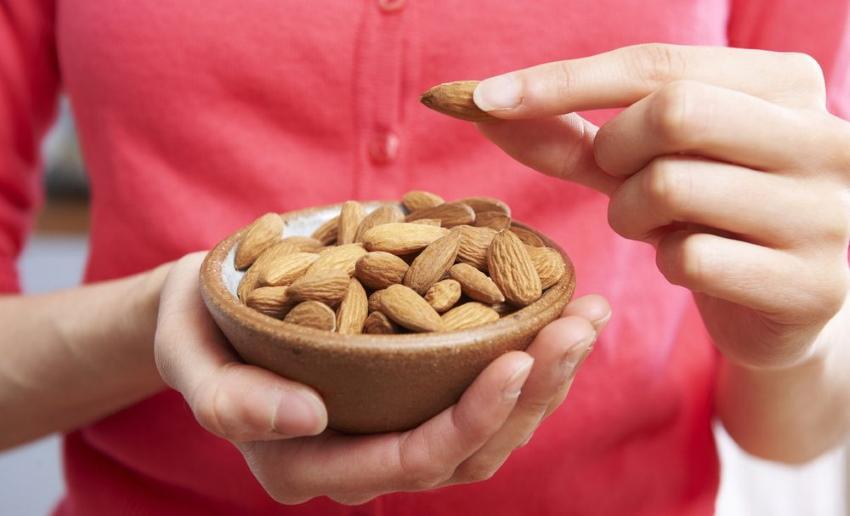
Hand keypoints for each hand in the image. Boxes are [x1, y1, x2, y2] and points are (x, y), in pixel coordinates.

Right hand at [154, 253, 609, 503]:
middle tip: (580, 323)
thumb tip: (308, 416)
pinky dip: (527, 361)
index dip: (471, 418)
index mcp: (310, 466)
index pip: (409, 460)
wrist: (208, 313)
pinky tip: (556, 313)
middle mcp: (361, 461)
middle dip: (533, 394)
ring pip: (489, 433)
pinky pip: (479, 397)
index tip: (519, 356)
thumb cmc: (199, 329)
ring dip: (547, 378)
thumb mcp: (190, 358)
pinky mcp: (410, 398)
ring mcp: (391, 432)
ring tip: (587, 314)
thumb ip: (231, 399)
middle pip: (469, 453)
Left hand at [474, 44, 849, 369]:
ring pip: (671, 187)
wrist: (781, 304)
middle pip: (671, 112)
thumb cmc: (707, 215)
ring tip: (659, 225)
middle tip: (620, 179)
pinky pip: (690, 258)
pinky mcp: (813, 283)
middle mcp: (824, 137)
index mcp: (787, 85)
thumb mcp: (643, 163)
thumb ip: (574, 134)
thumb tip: (485, 105)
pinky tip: (691, 264)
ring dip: (631, 213)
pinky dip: (666, 262)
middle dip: (615, 152)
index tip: (485, 98)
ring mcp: (827, 211)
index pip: (659, 63)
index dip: (564, 79)